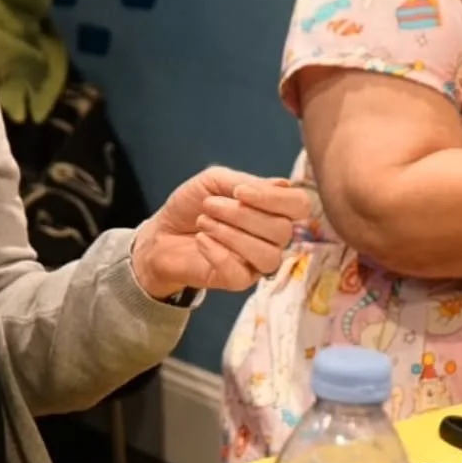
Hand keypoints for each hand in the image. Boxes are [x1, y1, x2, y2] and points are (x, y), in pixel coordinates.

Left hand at [129, 167, 312, 299]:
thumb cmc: (192, 206)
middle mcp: (273, 237)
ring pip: (267, 255)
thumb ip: (247, 182)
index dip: (275, 199)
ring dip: (230, 235)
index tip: (240, 191)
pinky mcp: (239, 281)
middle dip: (241, 215)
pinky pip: (241, 273)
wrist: (162, 233)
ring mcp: (258, 262)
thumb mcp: (215, 181)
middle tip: (209, 206)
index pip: (300, 205)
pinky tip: (201, 241)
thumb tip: (283, 185)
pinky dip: (218, 253)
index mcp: (274, 209)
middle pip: (281, 230)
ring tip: (203, 223)